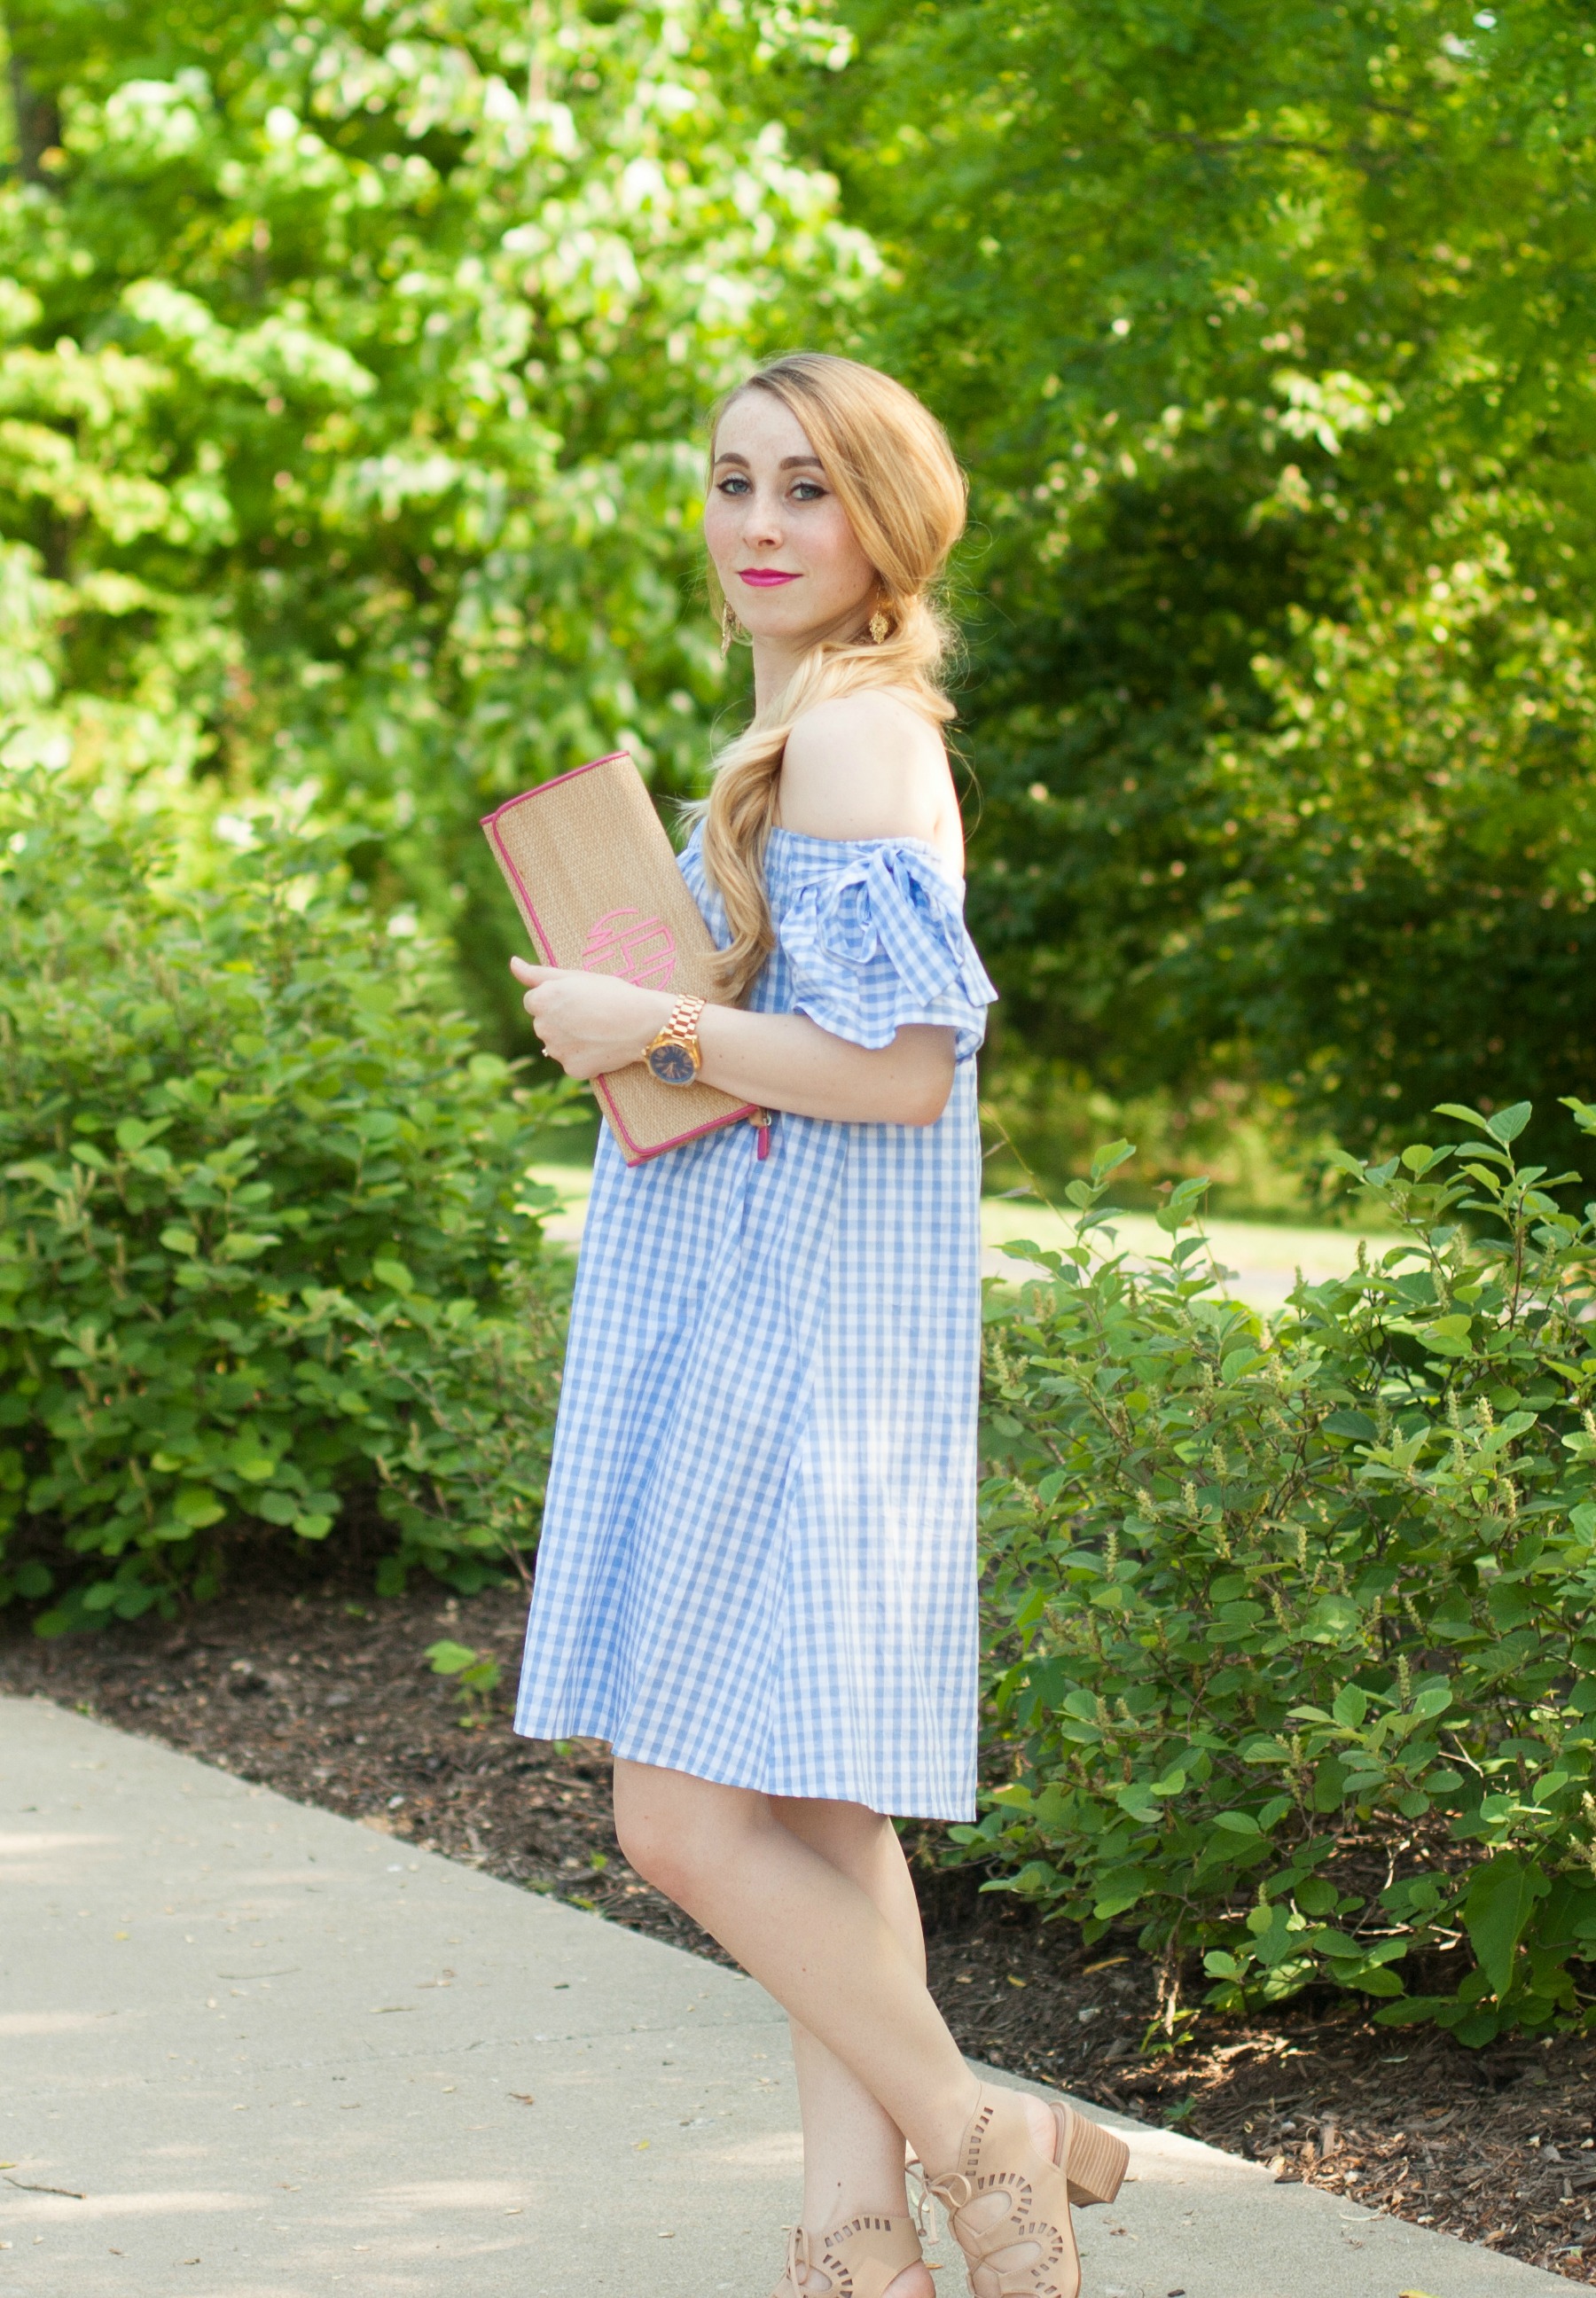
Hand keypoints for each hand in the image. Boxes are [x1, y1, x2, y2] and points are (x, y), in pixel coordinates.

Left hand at [509, 957, 672, 1080]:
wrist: (644, 1022)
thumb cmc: (612, 993)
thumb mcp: (576, 976)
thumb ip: (538, 973)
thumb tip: (512, 963)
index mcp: (541, 1000)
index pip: (533, 1001)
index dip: (557, 1000)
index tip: (578, 999)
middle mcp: (542, 1027)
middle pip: (544, 1024)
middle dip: (561, 1020)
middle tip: (591, 1015)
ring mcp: (557, 1051)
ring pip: (557, 1045)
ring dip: (571, 1040)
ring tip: (598, 1030)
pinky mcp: (572, 1069)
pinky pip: (572, 1063)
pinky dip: (584, 1058)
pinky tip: (601, 1046)